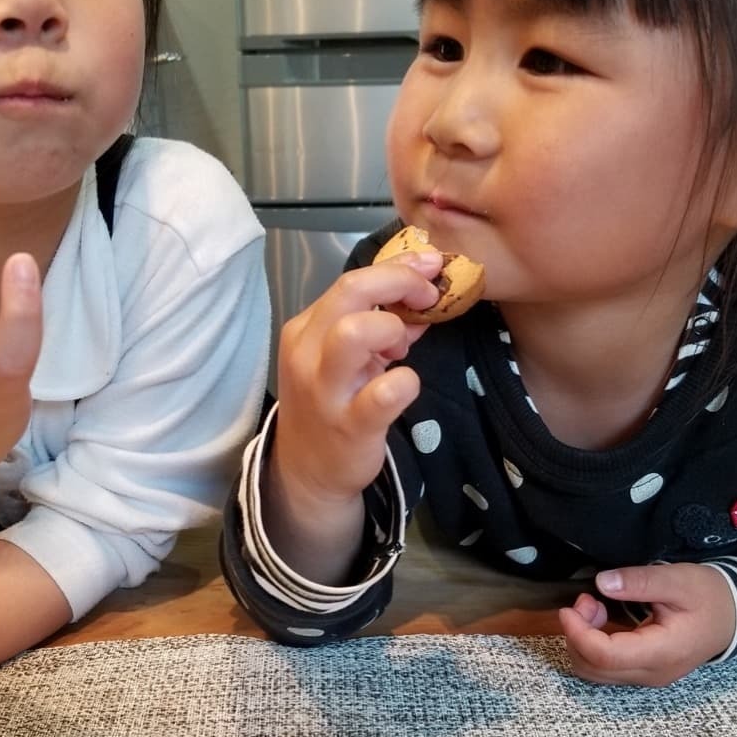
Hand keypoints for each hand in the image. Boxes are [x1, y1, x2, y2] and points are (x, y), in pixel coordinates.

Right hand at [261, 251, 442, 583]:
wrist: (309, 471)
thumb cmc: (331, 402)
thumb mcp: (344, 357)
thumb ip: (378, 323)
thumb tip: (423, 292)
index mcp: (305, 330)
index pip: (351, 280)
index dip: (397, 267)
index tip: (431, 265)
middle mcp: (307, 354)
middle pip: (350, 292)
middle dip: (400, 282)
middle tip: (431, 296)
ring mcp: (325, 390)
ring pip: (354, 332)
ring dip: (392, 328)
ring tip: (402, 347)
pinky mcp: (350, 425)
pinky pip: (383, 393)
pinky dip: (405, 381)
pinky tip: (406, 384)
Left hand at [559, 563, 735, 685]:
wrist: (735, 615)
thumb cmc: (709, 595)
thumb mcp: (678, 580)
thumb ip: (639, 581)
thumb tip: (602, 583)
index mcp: (661, 653)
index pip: (606, 656)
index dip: (579, 632)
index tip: (570, 606)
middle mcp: (652, 673)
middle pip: (594, 668)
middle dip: (577, 634)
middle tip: (587, 599)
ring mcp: (648, 676)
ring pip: (596, 671)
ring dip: (583, 639)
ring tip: (594, 605)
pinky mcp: (644, 670)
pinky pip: (606, 667)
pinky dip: (592, 644)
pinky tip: (601, 617)